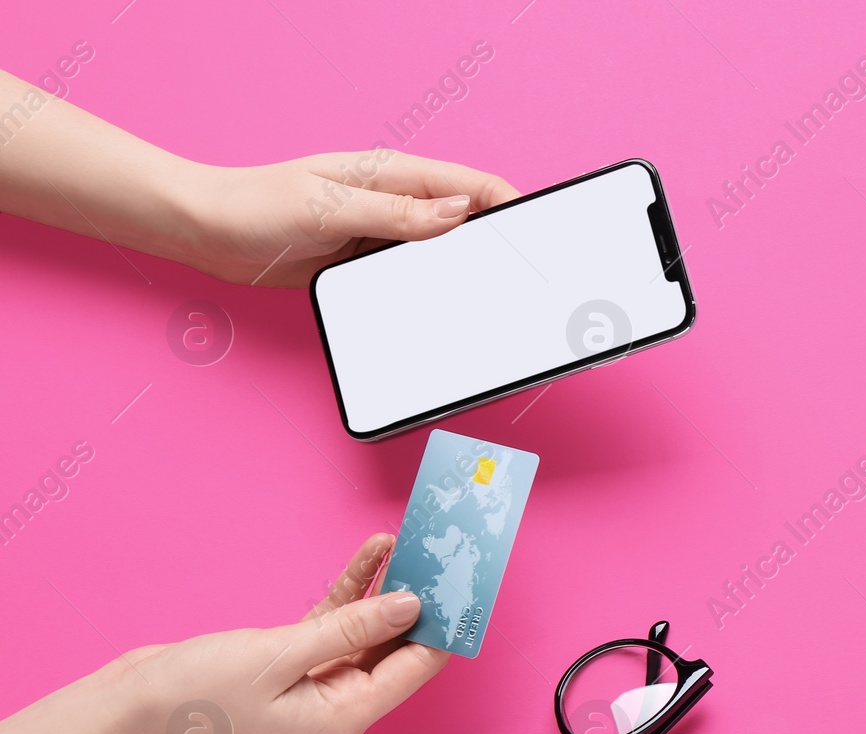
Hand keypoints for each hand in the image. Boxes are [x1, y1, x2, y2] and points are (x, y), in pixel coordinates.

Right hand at [122, 533, 449, 733]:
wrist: (135, 704)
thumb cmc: (198, 696)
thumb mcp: (282, 655)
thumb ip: (349, 627)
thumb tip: (410, 606)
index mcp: (348, 713)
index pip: (417, 666)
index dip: (446, 626)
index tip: (469, 587)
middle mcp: (342, 699)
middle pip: (401, 644)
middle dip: (425, 599)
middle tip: (447, 552)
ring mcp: (322, 677)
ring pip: (372, 625)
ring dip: (391, 584)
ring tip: (416, 540)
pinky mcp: (299, 655)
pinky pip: (341, 617)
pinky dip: (355, 586)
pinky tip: (374, 552)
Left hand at [178, 151, 519, 285]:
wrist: (206, 231)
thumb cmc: (254, 206)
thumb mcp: (329, 207)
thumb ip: (396, 212)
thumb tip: (459, 211)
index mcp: (392, 174)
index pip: (473, 184)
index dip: (512, 206)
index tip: (539, 234)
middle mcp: (395, 201)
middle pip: (468, 219)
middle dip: (501, 242)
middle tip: (527, 277)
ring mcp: (384, 231)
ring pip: (445, 250)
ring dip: (469, 269)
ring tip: (496, 297)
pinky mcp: (368, 260)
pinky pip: (415, 274)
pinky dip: (436, 288)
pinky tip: (447, 308)